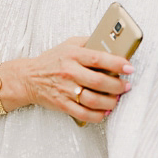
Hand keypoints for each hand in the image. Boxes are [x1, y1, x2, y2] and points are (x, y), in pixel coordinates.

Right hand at [6, 36, 133, 124]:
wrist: (28, 78)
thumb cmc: (51, 60)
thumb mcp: (68, 44)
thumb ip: (88, 42)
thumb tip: (111, 43)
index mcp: (72, 55)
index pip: (98, 59)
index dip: (117, 64)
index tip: (129, 68)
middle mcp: (69, 72)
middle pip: (99, 82)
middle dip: (118, 86)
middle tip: (126, 86)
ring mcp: (65, 90)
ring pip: (93, 100)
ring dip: (110, 102)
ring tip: (117, 99)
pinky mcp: (62, 105)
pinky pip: (84, 114)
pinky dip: (98, 115)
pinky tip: (104, 112)